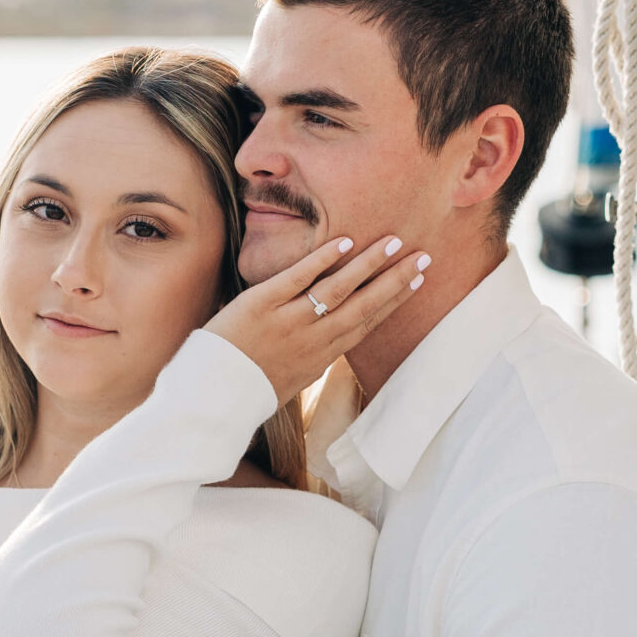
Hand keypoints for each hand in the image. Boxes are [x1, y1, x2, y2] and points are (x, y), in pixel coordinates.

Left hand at [208, 235, 429, 402]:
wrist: (213, 395)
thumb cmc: (249, 387)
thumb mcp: (293, 379)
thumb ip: (315, 356)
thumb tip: (334, 339)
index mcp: (322, 357)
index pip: (368, 323)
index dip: (395, 301)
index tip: (417, 281)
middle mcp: (313, 339)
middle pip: (364, 305)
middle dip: (395, 280)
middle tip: (423, 256)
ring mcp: (289, 321)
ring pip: (338, 289)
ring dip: (368, 264)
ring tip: (392, 242)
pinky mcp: (262, 304)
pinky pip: (298, 278)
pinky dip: (321, 259)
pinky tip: (343, 241)